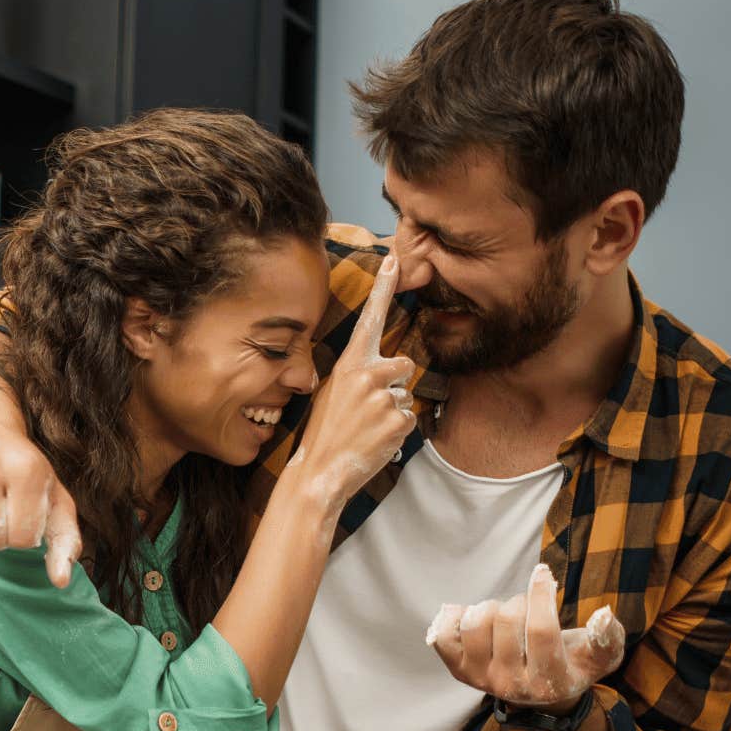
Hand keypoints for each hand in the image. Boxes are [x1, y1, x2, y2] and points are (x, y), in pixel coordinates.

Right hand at [284, 254, 416, 512]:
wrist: (319, 472)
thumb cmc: (325, 433)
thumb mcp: (333, 393)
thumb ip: (357, 375)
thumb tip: (387, 373)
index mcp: (348, 364)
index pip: (370, 318)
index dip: (384, 287)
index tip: (395, 258)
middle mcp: (367, 374)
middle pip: (403, 364)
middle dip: (394, 383)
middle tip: (367, 409)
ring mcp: (384, 397)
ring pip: (406, 395)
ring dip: (392, 412)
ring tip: (366, 428)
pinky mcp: (398, 420)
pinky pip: (410, 418)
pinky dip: (397, 431)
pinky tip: (375, 440)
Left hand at [426, 563, 626, 711]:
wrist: (540, 692)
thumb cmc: (572, 662)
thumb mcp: (598, 656)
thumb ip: (607, 638)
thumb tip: (605, 614)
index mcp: (550, 681)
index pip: (541, 630)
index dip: (541, 594)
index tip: (543, 572)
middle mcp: (511, 686)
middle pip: (507, 621)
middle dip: (520, 600)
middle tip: (527, 605)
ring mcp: (481, 680)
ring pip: (476, 623)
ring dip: (491, 606)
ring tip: (505, 615)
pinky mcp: (460, 672)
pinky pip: (442, 636)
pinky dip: (454, 617)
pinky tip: (473, 615)